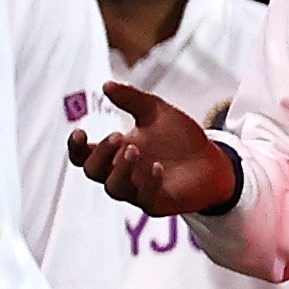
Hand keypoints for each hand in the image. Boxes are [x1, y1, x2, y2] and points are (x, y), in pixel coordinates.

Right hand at [69, 81, 235, 216]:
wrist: (212, 160)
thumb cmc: (178, 138)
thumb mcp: (155, 111)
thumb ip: (131, 99)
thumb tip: (106, 85)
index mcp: (114, 153)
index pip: (83, 155)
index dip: (76, 146)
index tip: (80, 131)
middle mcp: (120, 173)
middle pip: (93, 171)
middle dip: (101, 153)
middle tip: (118, 135)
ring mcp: (136, 191)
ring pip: (114, 188)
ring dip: (120, 169)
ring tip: (135, 150)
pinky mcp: (156, 203)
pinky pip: (145, 197)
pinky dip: (149, 181)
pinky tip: (158, 167)